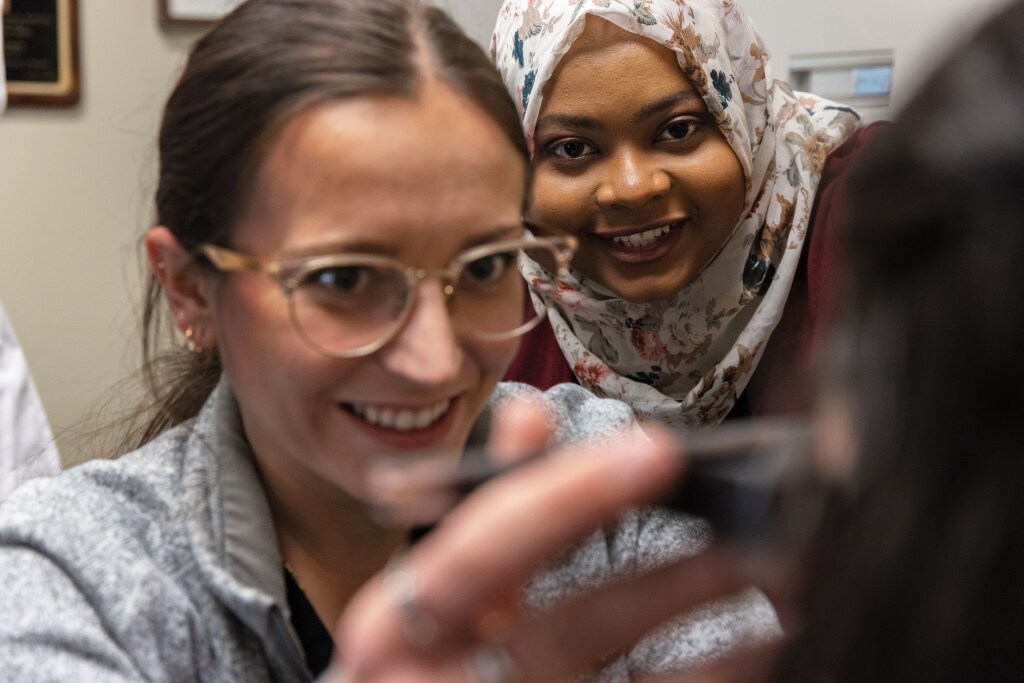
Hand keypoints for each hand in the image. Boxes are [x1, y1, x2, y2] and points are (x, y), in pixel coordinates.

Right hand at [333, 403, 774, 681]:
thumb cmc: (418, 658)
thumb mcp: (429, 582)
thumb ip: (483, 502)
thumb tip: (529, 416)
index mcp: (394, 625)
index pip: (481, 549)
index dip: (565, 497)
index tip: (659, 451)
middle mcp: (437, 682)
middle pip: (569, 631)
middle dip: (672, 583)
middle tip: (766, 542)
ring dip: (716, 653)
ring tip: (785, 604)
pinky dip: (702, 676)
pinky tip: (751, 654)